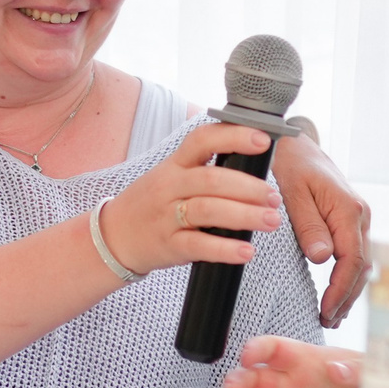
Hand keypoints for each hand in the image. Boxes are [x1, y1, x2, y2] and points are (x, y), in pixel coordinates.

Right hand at [99, 123, 283, 274]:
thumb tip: (256, 163)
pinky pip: (198, 246)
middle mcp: (170, 186)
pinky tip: (246, 251)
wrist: (114, 236)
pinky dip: (225, 249)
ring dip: (244, 215)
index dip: (234, 136)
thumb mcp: (173, 176)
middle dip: (248, 187)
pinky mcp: (168, 246)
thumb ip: (207, 169)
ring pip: (208, 211)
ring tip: (271, 220)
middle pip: (211, 180)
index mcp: (175, 164)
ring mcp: (166, 216)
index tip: (264, 140)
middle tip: (274, 197)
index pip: (203, 140)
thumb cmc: (153, 203)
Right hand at [217, 334, 359, 387]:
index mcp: (309, 360)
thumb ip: (355, 368)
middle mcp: (295, 384)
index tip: (247, 356)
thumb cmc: (379, 384)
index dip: (258, 350)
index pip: (276, 350)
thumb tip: (334, 369)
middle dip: (239, 383)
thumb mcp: (373, 370)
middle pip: (257, 379)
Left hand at [273, 131, 372, 326]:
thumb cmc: (289, 163)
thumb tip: (323, 258)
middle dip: (347, 298)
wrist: (293, 141)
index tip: (325, 311)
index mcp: (349, 209)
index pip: (352, 260)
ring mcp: (358, 217)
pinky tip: (337, 295)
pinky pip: (356, 255)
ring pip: (362, 263)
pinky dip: (349, 278)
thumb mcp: (293, 192)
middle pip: (362, 267)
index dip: (340, 290)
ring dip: (349, 292)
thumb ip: (308, 225)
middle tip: (327, 322)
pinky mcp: (351, 220)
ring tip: (332, 316)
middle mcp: (360, 215)